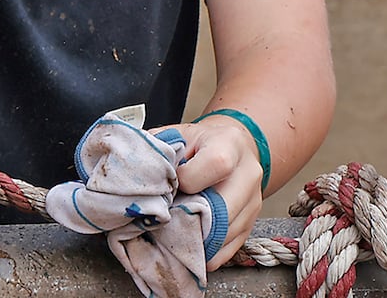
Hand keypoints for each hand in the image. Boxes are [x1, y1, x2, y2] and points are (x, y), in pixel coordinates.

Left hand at [170, 115, 265, 268]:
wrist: (233, 146)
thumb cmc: (200, 142)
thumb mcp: (178, 134)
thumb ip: (159, 149)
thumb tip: (133, 172)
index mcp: (228, 144)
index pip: (217, 164)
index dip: (188, 178)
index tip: (171, 183)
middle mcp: (248, 174)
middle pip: (224, 207)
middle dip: (189, 216)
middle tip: (165, 218)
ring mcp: (254, 202)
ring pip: (226, 233)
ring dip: (196, 239)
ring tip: (171, 234)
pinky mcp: (251, 223)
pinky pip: (230, 248)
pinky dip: (206, 252)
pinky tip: (187, 246)